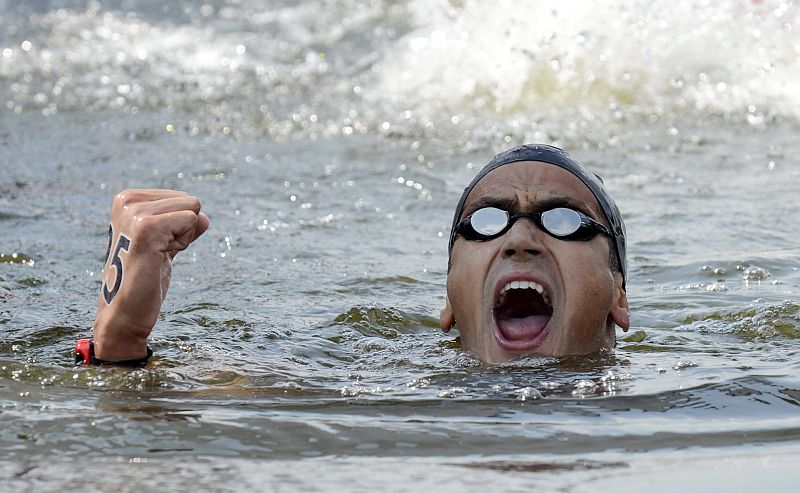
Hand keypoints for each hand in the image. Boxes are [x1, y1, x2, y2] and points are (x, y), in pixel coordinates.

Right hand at [92, 189, 208, 360]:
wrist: (125, 311)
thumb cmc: (144, 280)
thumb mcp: (165, 245)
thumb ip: (182, 227)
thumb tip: (204, 217)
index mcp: (128, 199)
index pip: (184, 198)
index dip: (178, 227)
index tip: (155, 247)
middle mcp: (127, 201)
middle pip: (191, 202)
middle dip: (183, 231)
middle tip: (156, 254)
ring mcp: (134, 213)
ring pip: (192, 211)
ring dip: (181, 239)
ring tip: (155, 256)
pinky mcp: (145, 228)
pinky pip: (190, 221)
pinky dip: (182, 244)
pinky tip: (158, 258)